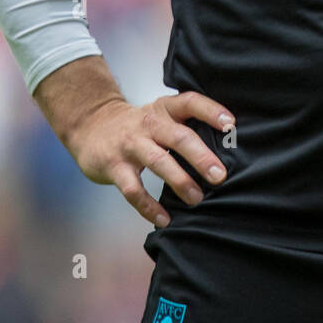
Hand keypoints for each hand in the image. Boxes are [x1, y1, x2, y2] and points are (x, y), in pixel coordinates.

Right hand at [68, 91, 235, 228]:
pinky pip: (133, 190)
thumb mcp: (161, 114)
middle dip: (201, 157)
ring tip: (197, 199)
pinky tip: (165, 220)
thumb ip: (185, 126)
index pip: (190, 102)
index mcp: (164, 108)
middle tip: (220, 176)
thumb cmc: (139, 125)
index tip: (231, 124)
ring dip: (180, 181)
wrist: (91, 125)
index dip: (211, 111)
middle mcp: (149, 123)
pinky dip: (149, 207)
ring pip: (158, 161)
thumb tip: (226, 149)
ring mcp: (130, 144)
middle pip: (178, 137)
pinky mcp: (114, 166)